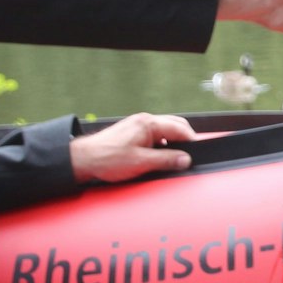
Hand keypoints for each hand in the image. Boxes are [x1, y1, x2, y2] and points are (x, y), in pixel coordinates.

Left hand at [71, 112, 195, 183]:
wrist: (84, 159)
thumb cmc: (108, 159)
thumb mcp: (141, 162)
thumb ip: (166, 160)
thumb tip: (185, 160)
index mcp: (149, 124)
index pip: (180, 128)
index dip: (192, 141)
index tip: (198, 154)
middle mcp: (144, 120)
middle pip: (175, 125)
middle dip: (185, 139)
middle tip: (189, 156)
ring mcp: (137, 125)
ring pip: (165, 129)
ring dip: (173, 141)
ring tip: (175, 157)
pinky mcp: (132, 132)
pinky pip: (155, 134)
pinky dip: (162, 142)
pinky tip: (159, 155)